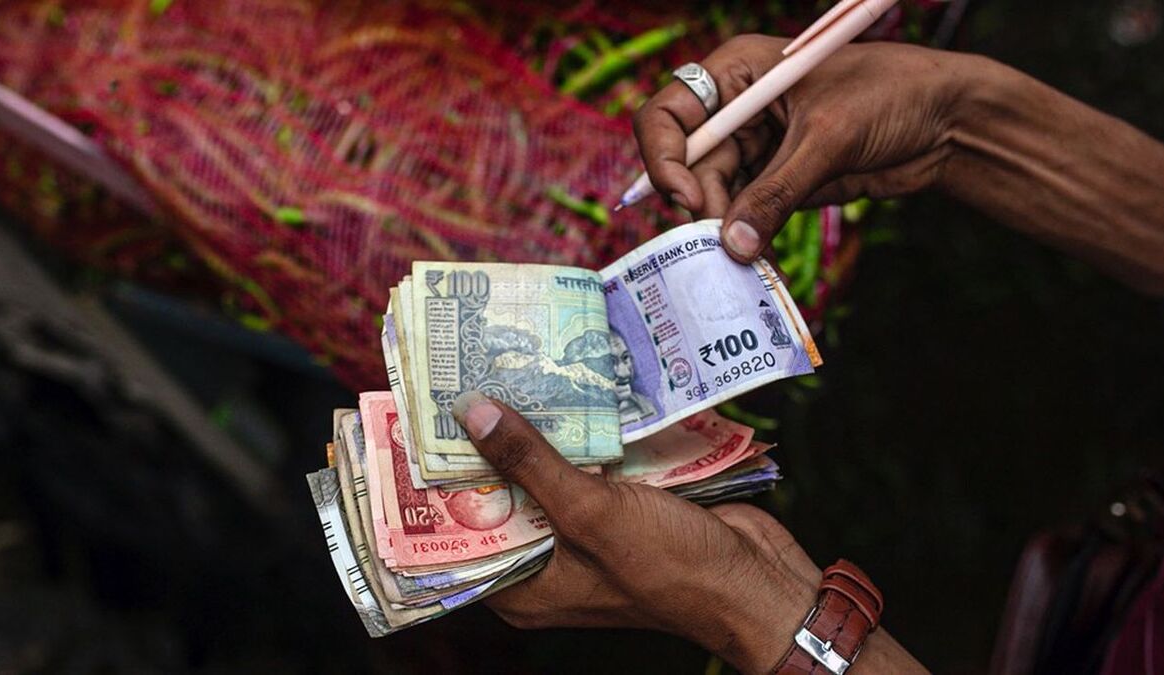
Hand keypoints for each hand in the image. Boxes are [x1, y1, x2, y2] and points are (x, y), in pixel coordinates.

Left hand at [450, 391, 817, 674]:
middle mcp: (548, 561)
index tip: (409, 433)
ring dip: (532, 431)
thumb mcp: (589, 514)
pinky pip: (585, 465)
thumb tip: (471, 412)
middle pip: (499, 496)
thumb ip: (530, 463)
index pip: (458, 536)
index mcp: (525, 586)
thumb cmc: (668, 567)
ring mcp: (586, 532)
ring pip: (544, 474)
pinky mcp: (620, 506)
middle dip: (483, 446)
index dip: (432, 488)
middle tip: (454, 384)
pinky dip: (577, 433)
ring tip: (500, 372)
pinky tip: (564, 387)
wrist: (754, 580)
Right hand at [632, 38, 971, 262]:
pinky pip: (746, 216)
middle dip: (701, 204)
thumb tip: (732, 246)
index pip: (669, 114)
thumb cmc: (890, 95)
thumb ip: (776, 192)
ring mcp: (757, 148)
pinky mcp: (778, 182)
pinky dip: (747, 240)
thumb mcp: (828, 138)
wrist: (946, 119)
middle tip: (721, 244)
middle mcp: (737, 110)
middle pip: (688, 165)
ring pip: (715, 196)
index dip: (665, 157)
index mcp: (736, 73)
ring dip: (723, 230)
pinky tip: (756, 261)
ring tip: (742, 260)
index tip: (688, 197)